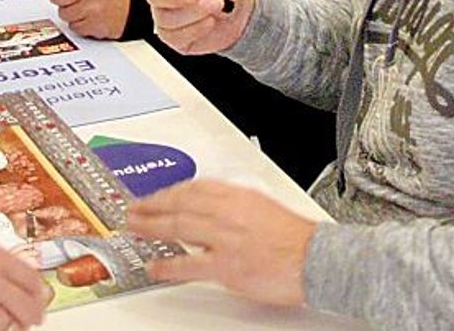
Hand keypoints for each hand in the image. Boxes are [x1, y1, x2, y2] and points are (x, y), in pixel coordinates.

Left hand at [130, 180, 316, 306]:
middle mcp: (229, 212)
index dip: (171, 191)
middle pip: (181, 203)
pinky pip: (190, 264)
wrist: (318, 259)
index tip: (157, 195)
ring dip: (152, 226)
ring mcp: (226, 239)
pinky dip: (168, 265)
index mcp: (240, 195)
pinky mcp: (228, 265)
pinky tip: (155, 267)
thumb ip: (236, 205)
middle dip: (153, 205)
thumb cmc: (297, 238)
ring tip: (136, 228)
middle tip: (134, 209)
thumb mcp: (265, 206)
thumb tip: (213, 208)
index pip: (195, 187)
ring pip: (179, 226)